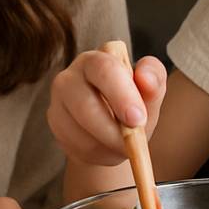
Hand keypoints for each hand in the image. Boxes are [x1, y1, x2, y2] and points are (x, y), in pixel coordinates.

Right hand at [47, 49, 166, 165]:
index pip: (104, 68)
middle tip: (131, 142)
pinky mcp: (54, 119)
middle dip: (110, 126)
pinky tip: (104, 147)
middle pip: (84, 100)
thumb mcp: (150, 94)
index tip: (138, 119)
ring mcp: (59, 97)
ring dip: (104, 142)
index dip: (121, 94)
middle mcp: (73, 72)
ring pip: (77, 125)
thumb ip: (154, 81)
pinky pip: (72, 140)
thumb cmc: (133, 106)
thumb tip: (145, 78)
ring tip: (122, 145)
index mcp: (100, 58)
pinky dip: (93, 150)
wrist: (112, 134)